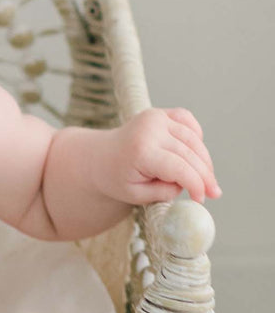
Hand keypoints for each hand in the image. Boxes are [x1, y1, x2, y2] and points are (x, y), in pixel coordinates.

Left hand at [98, 108, 219, 204]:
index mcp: (141, 151)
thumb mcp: (136, 195)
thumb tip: (191, 184)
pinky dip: (196, 137)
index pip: (180, 168)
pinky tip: (195, 154)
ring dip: (203, 160)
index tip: (203, 199)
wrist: (98, 157)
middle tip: (214, 193)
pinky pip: (188, 122)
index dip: (196, 184)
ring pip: (193, 139)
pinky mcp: (160, 113)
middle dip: (205, 175)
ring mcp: (155, 118)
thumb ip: (165, 192)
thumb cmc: (116, 178)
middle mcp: (150, 129)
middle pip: (190, 154)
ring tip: (206, 179)